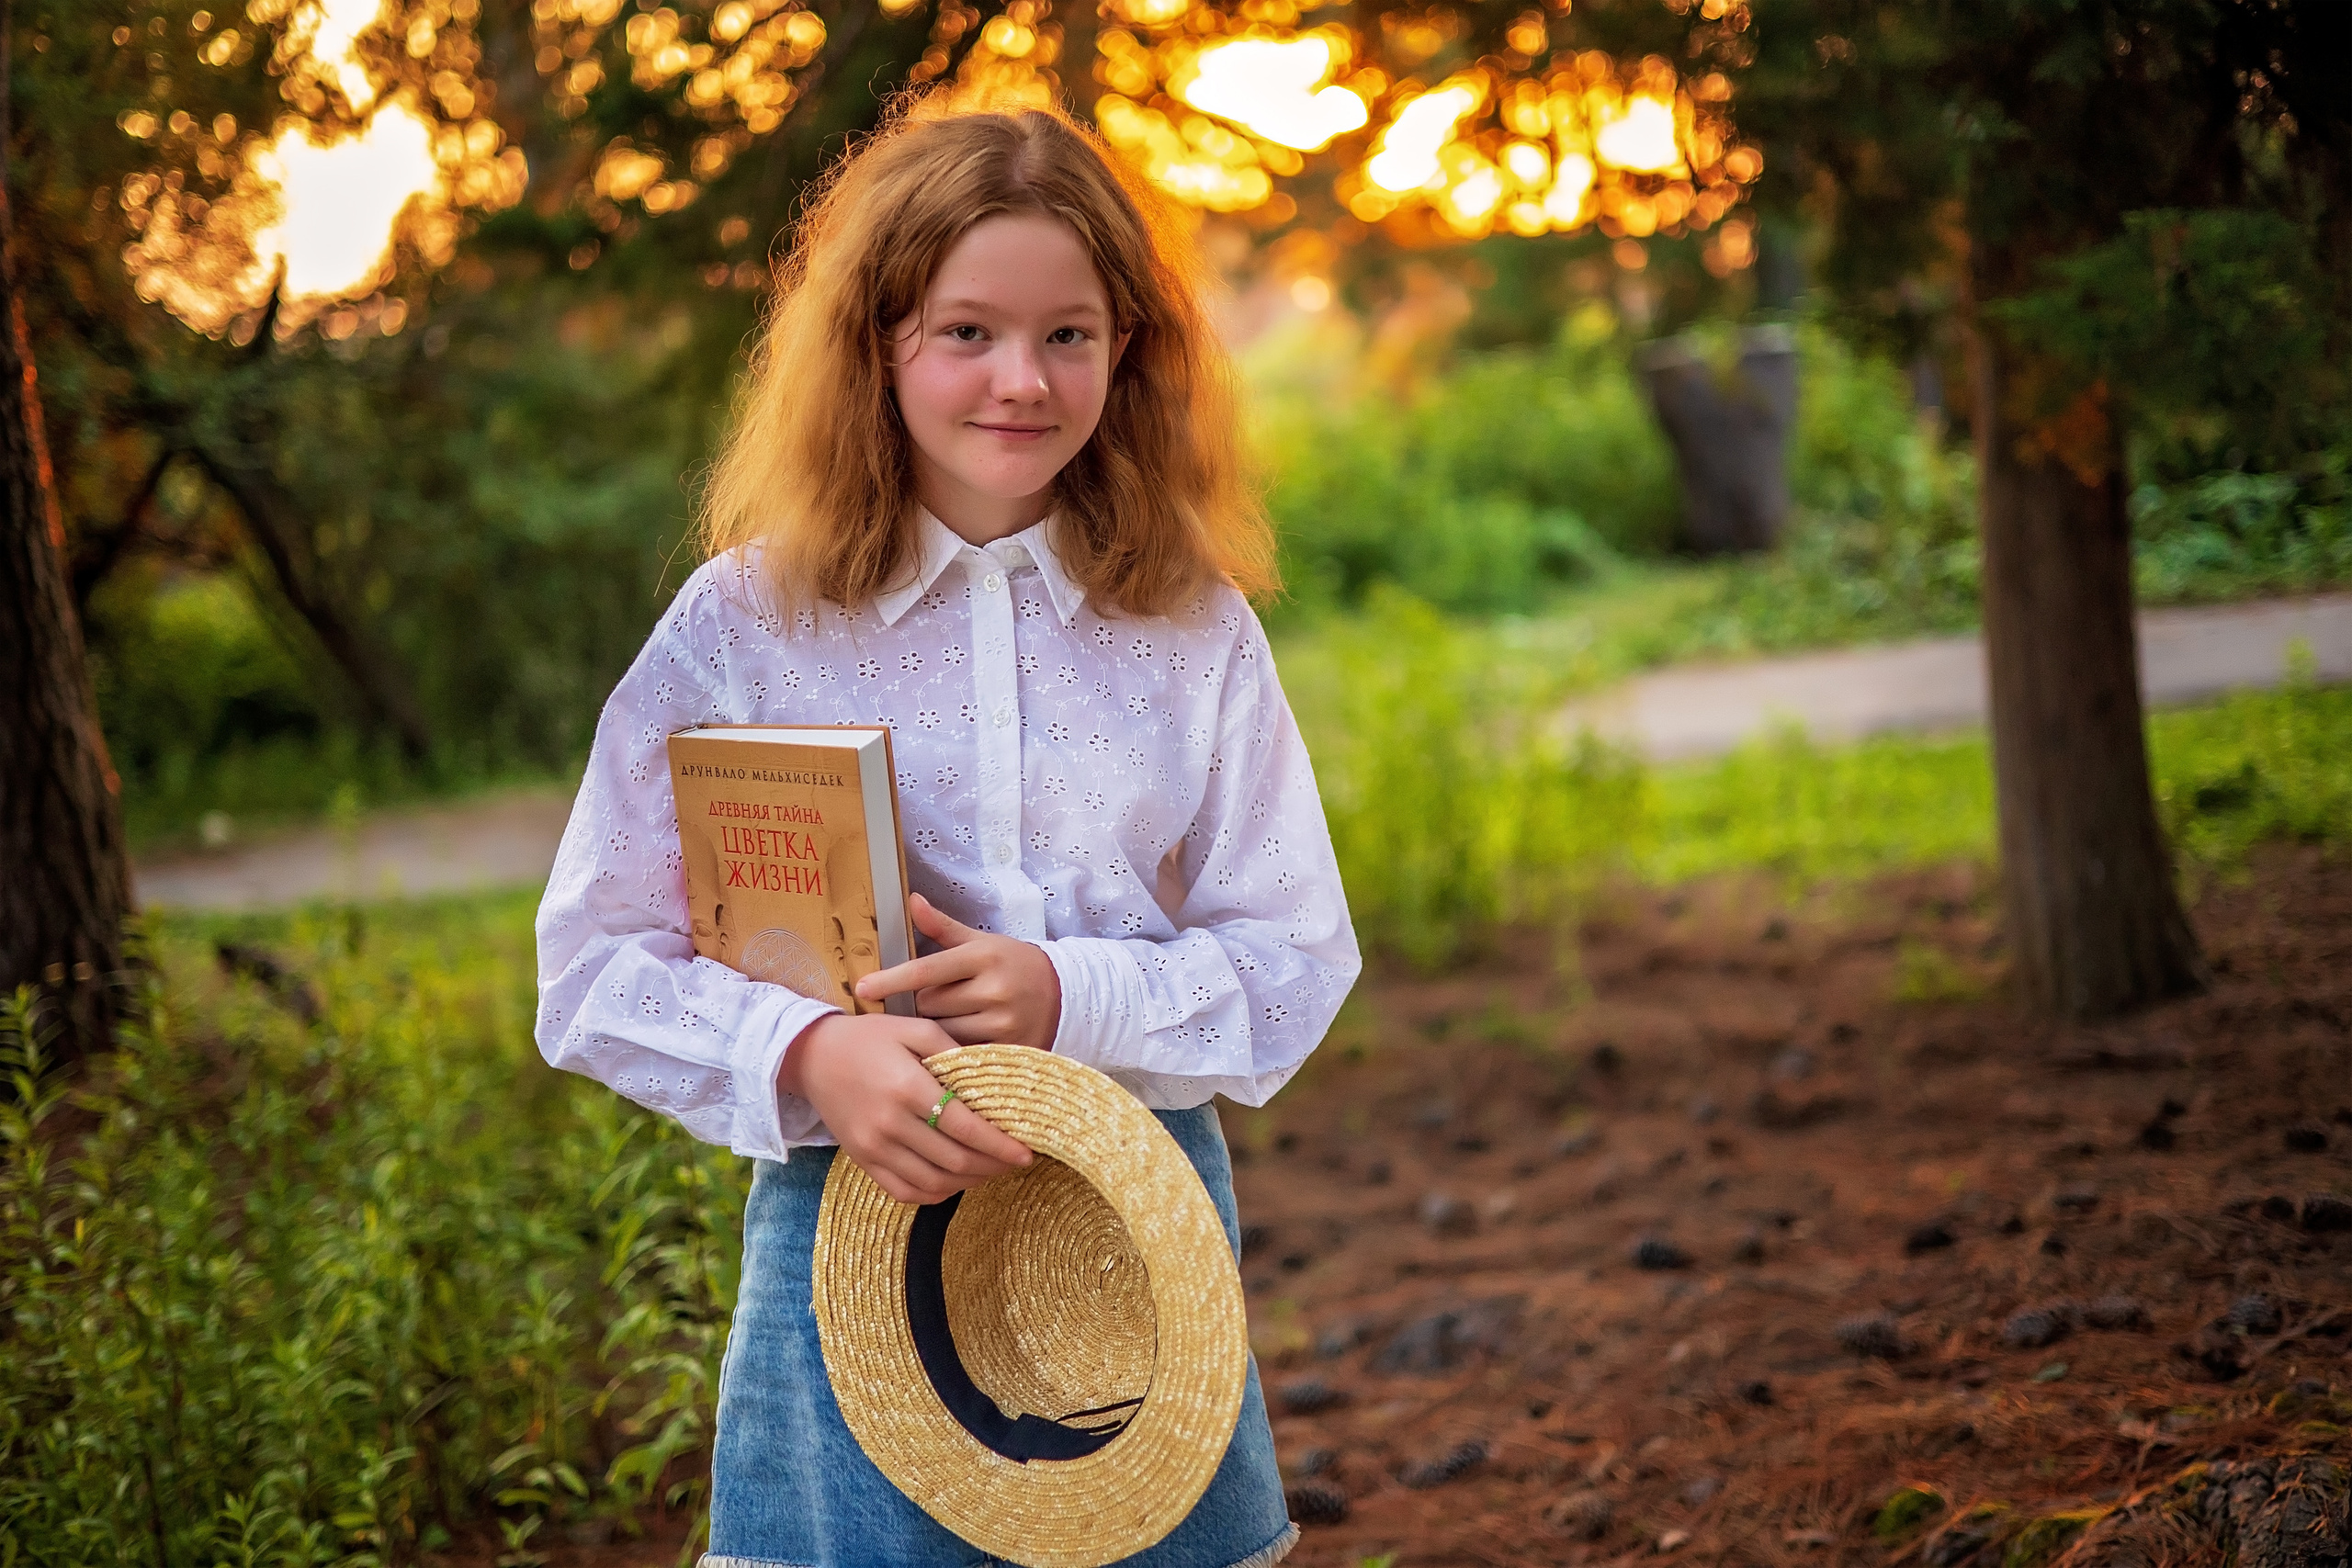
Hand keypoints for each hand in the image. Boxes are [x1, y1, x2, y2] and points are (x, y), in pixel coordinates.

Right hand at [778, 1011, 1032, 1204]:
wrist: (811, 1056)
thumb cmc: (869, 1037)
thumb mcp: (914, 1028)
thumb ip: (953, 1051)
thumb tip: (991, 1081)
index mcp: (907, 1087)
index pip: (965, 1127)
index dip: (999, 1145)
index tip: (1026, 1152)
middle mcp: (890, 1123)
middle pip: (954, 1161)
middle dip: (992, 1166)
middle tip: (1014, 1161)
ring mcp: (874, 1148)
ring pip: (933, 1183)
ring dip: (969, 1183)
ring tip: (989, 1170)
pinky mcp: (862, 1161)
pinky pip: (905, 1191)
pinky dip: (936, 1193)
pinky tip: (954, 1180)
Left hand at [853, 894, 1061, 1050]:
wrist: (1064, 994)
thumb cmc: (1013, 964)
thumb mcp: (981, 941)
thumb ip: (943, 927)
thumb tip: (911, 901)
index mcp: (983, 956)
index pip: (926, 970)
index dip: (891, 980)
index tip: (862, 987)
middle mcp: (994, 989)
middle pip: (929, 1005)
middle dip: (922, 1004)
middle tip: (936, 1001)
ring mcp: (1003, 1022)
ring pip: (942, 1032)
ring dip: (936, 1028)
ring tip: (950, 1020)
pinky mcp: (1009, 1049)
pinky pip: (962, 1054)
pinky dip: (952, 1049)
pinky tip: (955, 1042)